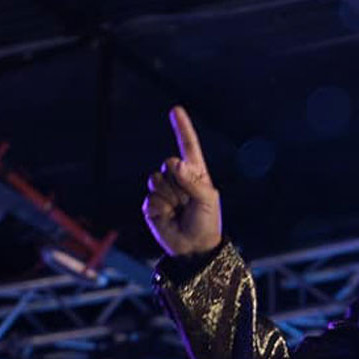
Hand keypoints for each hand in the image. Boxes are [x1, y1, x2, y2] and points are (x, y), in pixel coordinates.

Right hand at [142, 106, 222, 256]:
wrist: (193, 248)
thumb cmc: (207, 222)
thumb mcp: (208, 199)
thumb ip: (193, 180)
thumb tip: (174, 161)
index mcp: (195, 174)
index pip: (188, 147)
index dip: (182, 128)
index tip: (175, 110)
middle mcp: (178, 179)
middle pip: (169, 164)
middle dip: (178, 181)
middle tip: (188, 201)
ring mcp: (163, 190)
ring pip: (157, 179)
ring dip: (169, 195)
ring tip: (179, 209)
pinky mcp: (151, 204)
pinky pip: (151, 198)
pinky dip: (160, 207)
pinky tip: (169, 216)